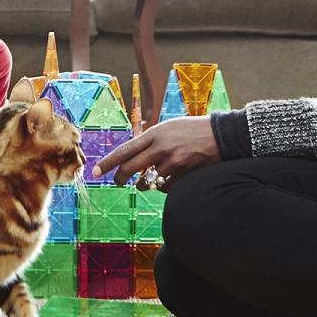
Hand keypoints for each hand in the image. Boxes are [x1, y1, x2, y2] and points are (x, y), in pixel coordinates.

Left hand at [92, 116, 219, 187]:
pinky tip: (170, 179)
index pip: (124, 150)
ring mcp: (172, 162)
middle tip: (116, 182)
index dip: (108, 162)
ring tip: (146, 181)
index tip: (96, 172)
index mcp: (154, 134)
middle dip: (120, 177)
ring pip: (148, 181)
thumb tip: (133, 155)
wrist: (220, 135)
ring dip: (144, 184)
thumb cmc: (192, 130)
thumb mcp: (168, 128)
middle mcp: (160, 147)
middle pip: (130, 168)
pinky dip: (164, 186)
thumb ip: (150, 141)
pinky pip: (166, 187)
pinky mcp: (183, 174)